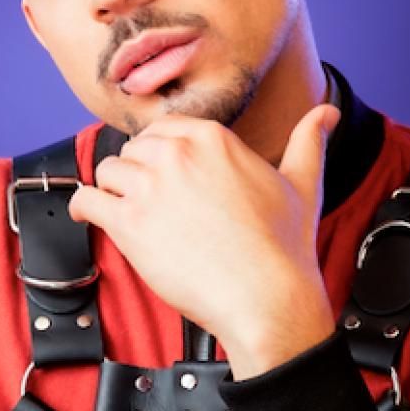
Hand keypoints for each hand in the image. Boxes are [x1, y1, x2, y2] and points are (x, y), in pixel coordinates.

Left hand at [69, 104, 339, 378]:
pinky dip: (83, 207)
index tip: (158, 168)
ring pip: (109, 171)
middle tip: (145, 195)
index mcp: (212, 138)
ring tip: (123, 207)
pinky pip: (87, 200)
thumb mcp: (303, 182)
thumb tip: (326, 113)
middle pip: (134, 148)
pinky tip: (89, 213)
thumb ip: (309, 141)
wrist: (268, 298)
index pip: (162, 128)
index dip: (157, 150)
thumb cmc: (284, 246)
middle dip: (136, 169)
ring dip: (113, 189)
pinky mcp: (130, 224)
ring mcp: (151, 187)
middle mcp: (177, 154)